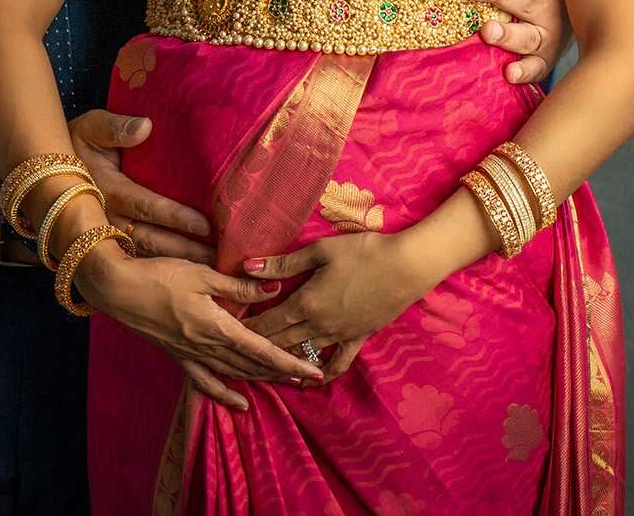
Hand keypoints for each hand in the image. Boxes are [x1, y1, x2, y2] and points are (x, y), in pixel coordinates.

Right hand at [68, 110, 215, 262]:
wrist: (47, 172)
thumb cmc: (78, 144)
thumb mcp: (91, 128)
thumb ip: (115, 128)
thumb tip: (145, 126)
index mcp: (109, 189)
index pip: (146, 206)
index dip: (176, 217)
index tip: (205, 225)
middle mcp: (108, 219)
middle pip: (152, 241)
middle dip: (185, 252)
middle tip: (219, 259)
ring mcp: (107, 236)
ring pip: (146, 256)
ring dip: (178, 265)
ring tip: (211, 271)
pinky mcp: (109, 245)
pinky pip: (138, 262)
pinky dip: (163, 271)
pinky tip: (186, 277)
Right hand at [77, 247, 325, 410]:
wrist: (118, 289)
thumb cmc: (159, 275)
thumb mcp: (202, 273)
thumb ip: (238, 285)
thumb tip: (274, 289)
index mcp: (217, 325)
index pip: (262, 350)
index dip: (290, 362)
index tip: (314, 371)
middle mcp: (207, 346)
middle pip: (252, 366)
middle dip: (282, 373)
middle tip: (310, 377)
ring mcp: (191, 354)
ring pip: (234, 374)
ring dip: (261, 380)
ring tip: (286, 384)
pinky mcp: (178, 356)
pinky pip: (205, 381)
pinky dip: (224, 394)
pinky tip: (239, 404)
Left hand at [239, 234, 433, 381]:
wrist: (407, 266)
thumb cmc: (363, 252)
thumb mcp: (320, 251)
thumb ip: (284, 264)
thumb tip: (248, 266)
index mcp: (306, 303)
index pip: (267, 322)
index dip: (246, 329)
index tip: (226, 333)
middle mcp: (320, 325)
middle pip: (280, 341)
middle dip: (256, 347)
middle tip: (235, 354)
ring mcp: (340, 335)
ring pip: (303, 355)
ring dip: (282, 362)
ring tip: (261, 369)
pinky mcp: (358, 338)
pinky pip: (338, 362)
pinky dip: (322, 374)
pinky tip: (310, 382)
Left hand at [470, 0, 568, 84]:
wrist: (588, 24)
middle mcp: (550, 8)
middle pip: (526, 0)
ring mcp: (547, 36)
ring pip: (528, 36)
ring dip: (508, 34)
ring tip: (487, 30)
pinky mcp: (544, 60)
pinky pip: (536, 69)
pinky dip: (525, 72)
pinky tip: (510, 74)